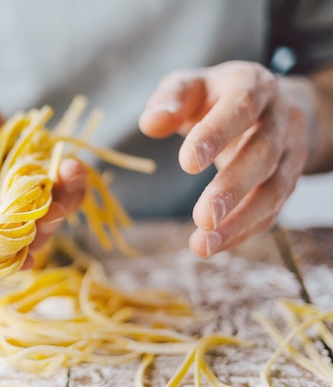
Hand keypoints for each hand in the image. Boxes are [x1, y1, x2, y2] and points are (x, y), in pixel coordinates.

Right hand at [0, 59, 85, 251]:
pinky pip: (44, 191)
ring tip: (72, 177)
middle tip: (55, 211)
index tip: (25, 257)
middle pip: (7, 244)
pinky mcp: (17, 179)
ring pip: (32, 220)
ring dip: (59, 207)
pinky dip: (64, 184)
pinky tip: (72, 167)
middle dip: (36, 233)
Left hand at [139, 61, 315, 256]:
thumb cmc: (214, 96)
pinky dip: (243, 231)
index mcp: (253, 85)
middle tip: (203, 217)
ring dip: (240, 220)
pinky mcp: (289, 180)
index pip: (241, 108)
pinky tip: (213, 245)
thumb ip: (170, 100)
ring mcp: (290, 151)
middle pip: (263, 154)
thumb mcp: (190, 87)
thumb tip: (151, 124)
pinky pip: (272, 210)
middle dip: (233, 188)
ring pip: (275, 189)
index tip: (187, 164)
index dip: (217, 135)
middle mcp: (281, 118)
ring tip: (203, 244)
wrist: (265, 104)